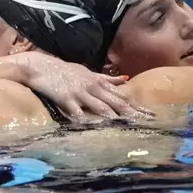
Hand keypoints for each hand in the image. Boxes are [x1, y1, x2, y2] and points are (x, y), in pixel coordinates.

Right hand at [22, 54, 152, 121]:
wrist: (41, 66)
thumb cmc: (65, 71)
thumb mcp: (88, 72)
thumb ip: (106, 78)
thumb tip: (124, 79)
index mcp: (99, 82)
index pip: (122, 96)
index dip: (137, 105)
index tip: (150, 114)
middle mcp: (93, 87)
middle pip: (116, 102)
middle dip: (131, 113)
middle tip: (145, 122)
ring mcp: (80, 93)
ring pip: (99, 106)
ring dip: (113, 116)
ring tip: (125, 125)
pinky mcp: (65, 98)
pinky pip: (76, 111)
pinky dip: (84, 118)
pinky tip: (91, 126)